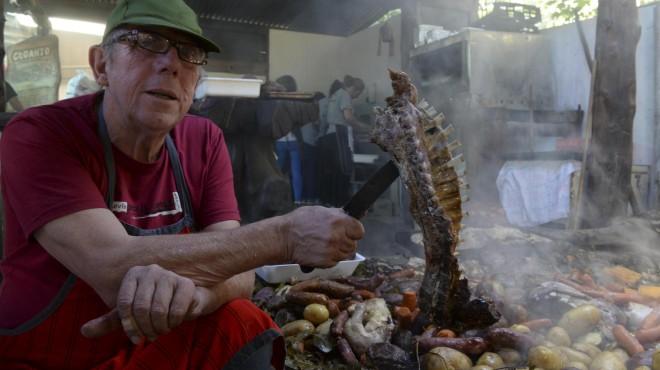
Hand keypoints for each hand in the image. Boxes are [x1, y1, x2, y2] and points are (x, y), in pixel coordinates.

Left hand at [81, 265, 214, 343]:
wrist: (187, 299)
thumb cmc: (155, 306)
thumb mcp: (130, 314)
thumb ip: (108, 322)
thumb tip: (84, 331)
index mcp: (133, 274)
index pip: (124, 305)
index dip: (129, 326)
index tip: (135, 337)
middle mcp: (150, 270)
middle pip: (141, 308)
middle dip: (146, 329)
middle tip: (151, 336)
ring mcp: (169, 275)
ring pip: (158, 310)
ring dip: (160, 328)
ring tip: (162, 330)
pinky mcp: (186, 284)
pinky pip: (176, 311)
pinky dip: (174, 323)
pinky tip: (174, 323)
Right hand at [284, 206, 363, 267]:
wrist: (283, 238)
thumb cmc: (299, 222)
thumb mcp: (320, 211)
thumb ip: (337, 214)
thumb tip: (352, 214)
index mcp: (339, 221)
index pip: (359, 230)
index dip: (354, 231)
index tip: (348, 231)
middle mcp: (338, 236)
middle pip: (353, 244)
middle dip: (345, 241)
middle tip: (333, 238)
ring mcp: (333, 250)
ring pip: (346, 254)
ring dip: (338, 251)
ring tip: (325, 245)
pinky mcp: (327, 262)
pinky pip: (336, 262)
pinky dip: (330, 258)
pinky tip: (320, 251)